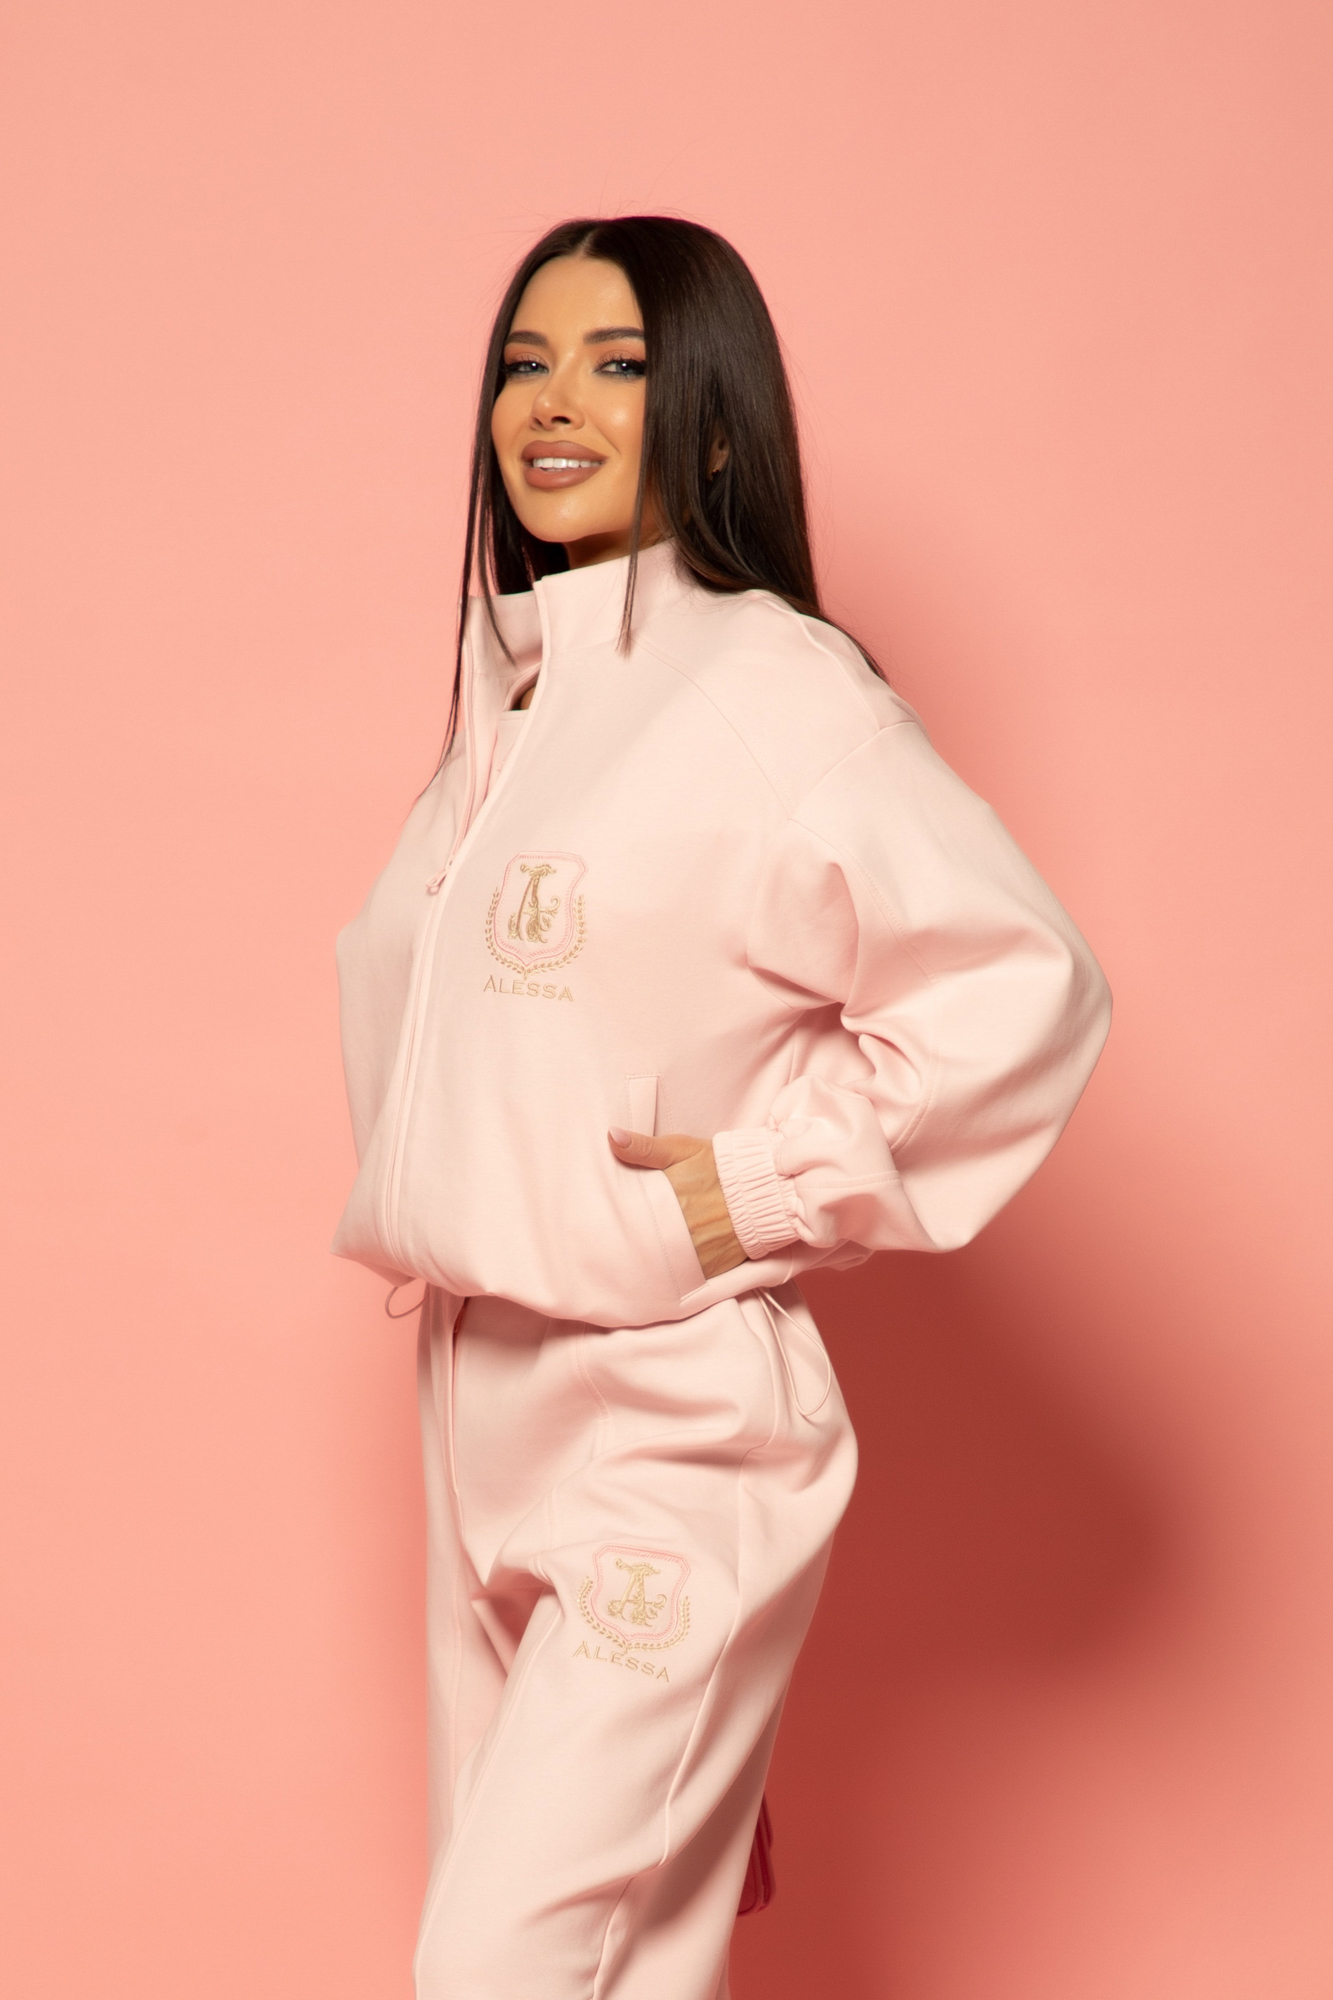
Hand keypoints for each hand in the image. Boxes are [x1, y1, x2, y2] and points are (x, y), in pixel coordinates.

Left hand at [608, 1128, 748, 1277]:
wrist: (764, 1187)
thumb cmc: (719, 1164)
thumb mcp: (681, 1148)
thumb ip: (644, 1147)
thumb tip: (612, 1137)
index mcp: (667, 1201)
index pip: (630, 1218)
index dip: (618, 1221)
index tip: (606, 1223)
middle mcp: (681, 1231)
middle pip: (643, 1244)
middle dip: (633, 1243)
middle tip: (619, 1244)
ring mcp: (697, 1253)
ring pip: (663, 1265)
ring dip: (653, 1260)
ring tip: (644, 1255)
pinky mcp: (713, 1268)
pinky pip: (686, 1277)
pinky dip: (677, 1273)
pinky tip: (669, 1266)